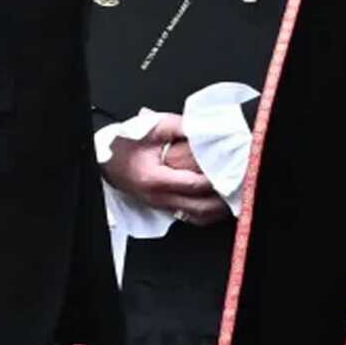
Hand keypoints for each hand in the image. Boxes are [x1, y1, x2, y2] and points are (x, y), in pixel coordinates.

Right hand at [102, 112, 230, 225]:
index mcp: (155, 179)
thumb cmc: (125, 144)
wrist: (104, 160)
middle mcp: (159, 198)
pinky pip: (190, 217)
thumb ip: (180, 126)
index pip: (194, 185)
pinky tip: (219, 205)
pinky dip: (207, 213)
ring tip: (234, 198)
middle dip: (223, 199)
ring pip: (197, 217)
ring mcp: (161, 205)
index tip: (233, 172)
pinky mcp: (162, 207)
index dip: (216, 181)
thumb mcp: (152, 128)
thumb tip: (206, 127)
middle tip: (240, 188)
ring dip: (218, 210)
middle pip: (201, 208)